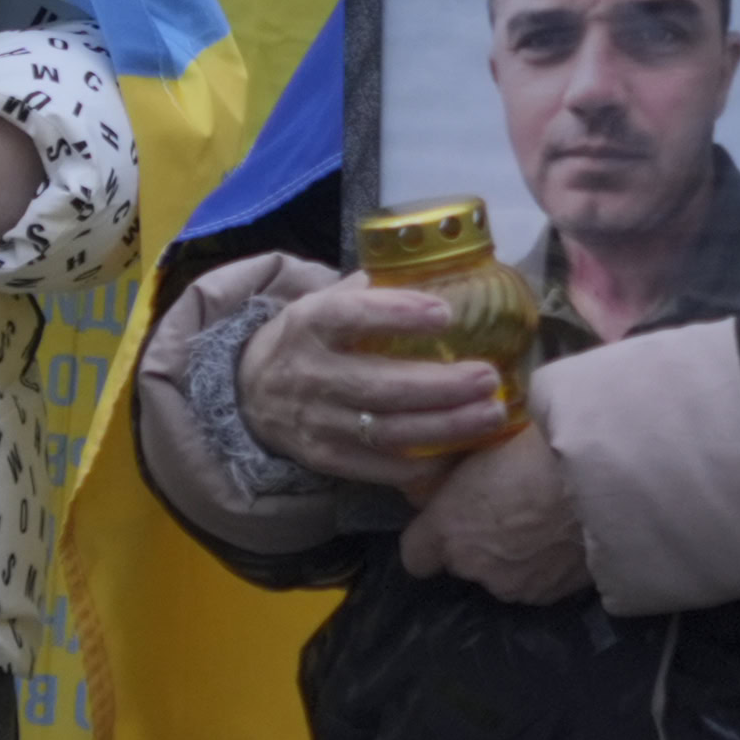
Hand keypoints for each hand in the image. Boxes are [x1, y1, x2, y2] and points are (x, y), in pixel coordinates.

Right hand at [235, 272, 522, 497]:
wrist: (249, 393)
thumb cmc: (309, 340)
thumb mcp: (322, 304)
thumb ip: (370, 290)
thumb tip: (438, 272)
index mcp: (308, 323)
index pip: (350, 315)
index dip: (397, 314)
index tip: (445, 314)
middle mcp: (309, 374)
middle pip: (380, 385)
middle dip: (441, 384)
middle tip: (488, 378)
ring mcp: (316, 421)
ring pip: (387, 431)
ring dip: (445, 426)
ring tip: (491, 414)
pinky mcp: (324, 458)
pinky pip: (378, 468)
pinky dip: (420, 466)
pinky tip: (457, 453)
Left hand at [398, 421, 591, 601]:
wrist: (606, 478)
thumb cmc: (541, 447)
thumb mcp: (487, 444)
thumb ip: (465, 473)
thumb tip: (459, 477)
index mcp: (448, 528)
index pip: (414, 555)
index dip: (430, 538)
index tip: (447, 520)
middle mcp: (474, 566)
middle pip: (463, 562)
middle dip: (479, 541)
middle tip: (509, 507)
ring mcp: (515, 587)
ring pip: (502, 574)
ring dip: (514, 556)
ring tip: (544, 521)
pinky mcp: (552, 596)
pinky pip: (537, 582)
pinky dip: (547, 565)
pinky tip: (565, 535)